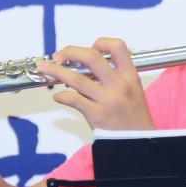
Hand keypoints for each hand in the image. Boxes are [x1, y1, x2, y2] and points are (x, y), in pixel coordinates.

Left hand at [38, 37, 155, 130]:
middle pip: (91, 57)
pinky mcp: (98, 116)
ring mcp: (108, 100)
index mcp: (130, 76)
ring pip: (76, 78)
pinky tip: (58, 96)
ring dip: (55, 70)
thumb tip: (84, 66)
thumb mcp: (133, 90)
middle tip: (58, 55)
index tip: (89, 48)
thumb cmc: (133, 117)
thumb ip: (113, 76)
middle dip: (70, 52)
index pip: (117, 47)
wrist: (141, 143)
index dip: (100, 43)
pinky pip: (73, 100)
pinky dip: (61, 96)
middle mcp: (120, 85)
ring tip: (45, 68)